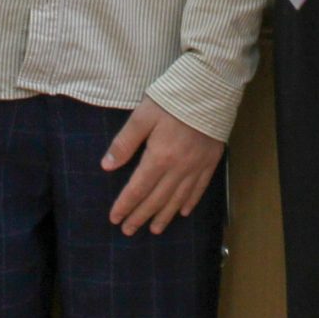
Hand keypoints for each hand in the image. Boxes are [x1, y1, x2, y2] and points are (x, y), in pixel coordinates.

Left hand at [103, 98, 225, 234]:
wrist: (211, 87)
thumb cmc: (173, 98)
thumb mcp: (142, 115)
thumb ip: (125, 142)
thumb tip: (107, 165)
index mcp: (159, 157)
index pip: (138, 189)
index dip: (125, 205)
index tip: (114, 218)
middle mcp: (179, 168)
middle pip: (156, 199)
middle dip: (140, 216)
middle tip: (128, 230)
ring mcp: (197, 166)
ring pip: (178, 199)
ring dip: (164, 216)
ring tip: (154, 229)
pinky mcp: (211, 160)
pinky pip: (200, 188)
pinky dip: (190, 202)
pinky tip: (183, 212)